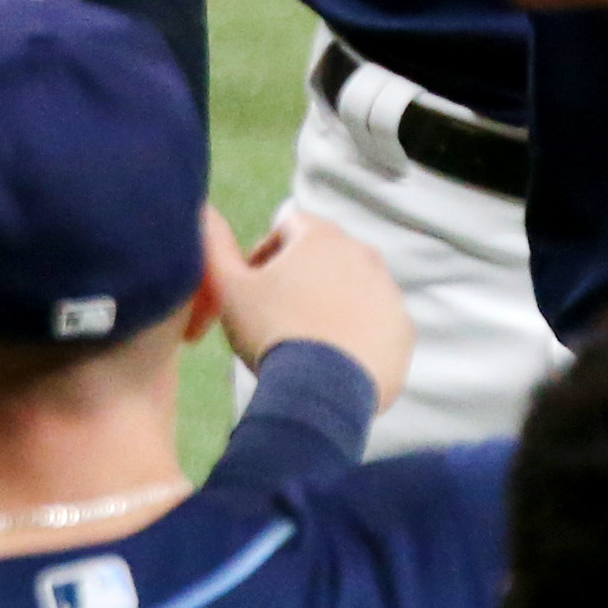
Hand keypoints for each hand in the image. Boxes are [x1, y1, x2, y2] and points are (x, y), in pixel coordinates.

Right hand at [204, 202, 410, 407]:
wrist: (319, 393)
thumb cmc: (270, 333)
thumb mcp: (227, 287)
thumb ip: (213, 244)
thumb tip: (204, 214)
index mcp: (323, 238)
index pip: (289, 226)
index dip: (264, 251)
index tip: (252, 283)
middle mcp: (365, 256)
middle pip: (325, 256)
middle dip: (300, 277)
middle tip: (275, 314)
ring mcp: (390, 294)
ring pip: (353, 289)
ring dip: (330, 304)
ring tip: (304, 340)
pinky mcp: (403, 332)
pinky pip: (376, 324)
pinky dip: (357, 334)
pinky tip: (332, 359)